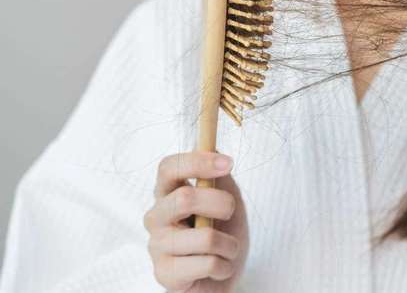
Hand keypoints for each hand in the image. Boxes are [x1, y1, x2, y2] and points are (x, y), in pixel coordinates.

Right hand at [144, 151, 248, 292]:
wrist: (220, 276)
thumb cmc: (222, 233)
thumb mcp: (228, 200)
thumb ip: (220, 177)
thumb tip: (214, 148)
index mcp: (167, 194)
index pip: (168, 167)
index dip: (197, 162)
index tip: (228, 163)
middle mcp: (156, 217)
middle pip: (185, 198)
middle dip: (221, 204)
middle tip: (231, 212)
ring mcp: (157, 246)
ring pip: (206, 237)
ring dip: (230, 244)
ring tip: (227, 250)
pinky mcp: (165, 274)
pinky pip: (208, 263)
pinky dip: (225, 265)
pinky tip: (218, 268)